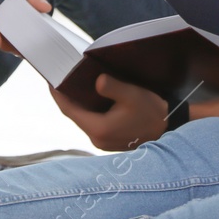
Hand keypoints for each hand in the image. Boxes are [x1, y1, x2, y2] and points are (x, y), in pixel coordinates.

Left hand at [49, 75, 168, 150]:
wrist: (169, 129)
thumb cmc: (151, 113)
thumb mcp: (132, 95)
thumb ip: (112, 87)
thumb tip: (97, 81)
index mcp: (98, 129)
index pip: (69, 110)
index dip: (57, 95)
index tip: (50, 80)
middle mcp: (97, 138)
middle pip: (74, 114)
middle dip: (67, 97)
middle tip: (61, 77)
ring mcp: (102, 141)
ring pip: (83, 118)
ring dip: (78, 103)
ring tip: (73, 84)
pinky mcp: (108, 139)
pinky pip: (92, 122)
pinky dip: (88, 109)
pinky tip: (90, 96)